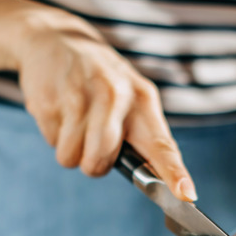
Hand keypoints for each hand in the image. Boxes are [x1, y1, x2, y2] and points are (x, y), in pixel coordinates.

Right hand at [17, 20, 196, 200]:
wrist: (56, 40)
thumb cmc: (100, 80)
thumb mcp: (130, 96)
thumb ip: (142, 135)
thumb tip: (154, 181)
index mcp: (142, 99)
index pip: (161, 144)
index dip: (174, 173)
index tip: (186, 195)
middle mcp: (114, 96)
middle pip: (100, 162)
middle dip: (93, 163)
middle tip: (92, 140)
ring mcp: (79, 97)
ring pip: (71, 158)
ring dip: (70, 150)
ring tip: (74, 120)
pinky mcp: (48, 100)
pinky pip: (52, 141)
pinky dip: (54, 133)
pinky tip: (59, 108)